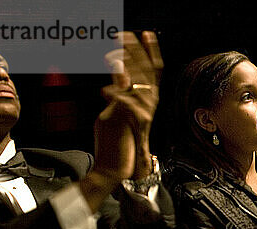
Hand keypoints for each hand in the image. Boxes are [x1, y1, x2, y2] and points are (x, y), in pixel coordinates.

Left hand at [94, 31, 162, 181]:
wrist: (118, 165)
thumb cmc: (116, 139)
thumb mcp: (116, 110)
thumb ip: (118, 92)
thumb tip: (115, 74)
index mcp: (146, 98)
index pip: (152, 70)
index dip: (151, 51)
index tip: (146, 33)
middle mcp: (149, 103)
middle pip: (147, 70)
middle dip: (136, 50)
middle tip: (124, 34)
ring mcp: (144, 111)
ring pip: (138, 82)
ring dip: (126, 65)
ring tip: (113, 53)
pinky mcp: (135, 121)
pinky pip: (126, 103)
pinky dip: (115, 95)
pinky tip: (104, 90)